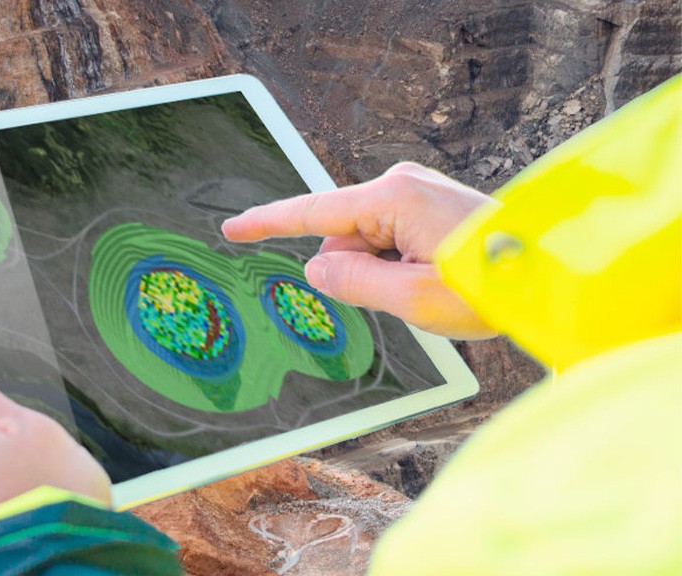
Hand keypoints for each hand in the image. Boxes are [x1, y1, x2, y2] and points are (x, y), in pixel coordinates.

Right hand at [222, 162, 497, 338]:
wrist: (552, 273)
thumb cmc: (492, 284)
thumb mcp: (412, 298)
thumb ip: (353, 283)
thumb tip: (318, 267)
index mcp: (393, 198)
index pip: (311, 212)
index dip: (267, 223)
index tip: (232, 228)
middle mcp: (401, 185)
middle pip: (343, 237)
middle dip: (357, 272)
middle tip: (407, 295)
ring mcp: (416, 193)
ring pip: (366, 244)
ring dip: (383, 272)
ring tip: (432, 285)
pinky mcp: (427, 206)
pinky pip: (388, 240)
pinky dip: (398, 265)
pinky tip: (433, 276)